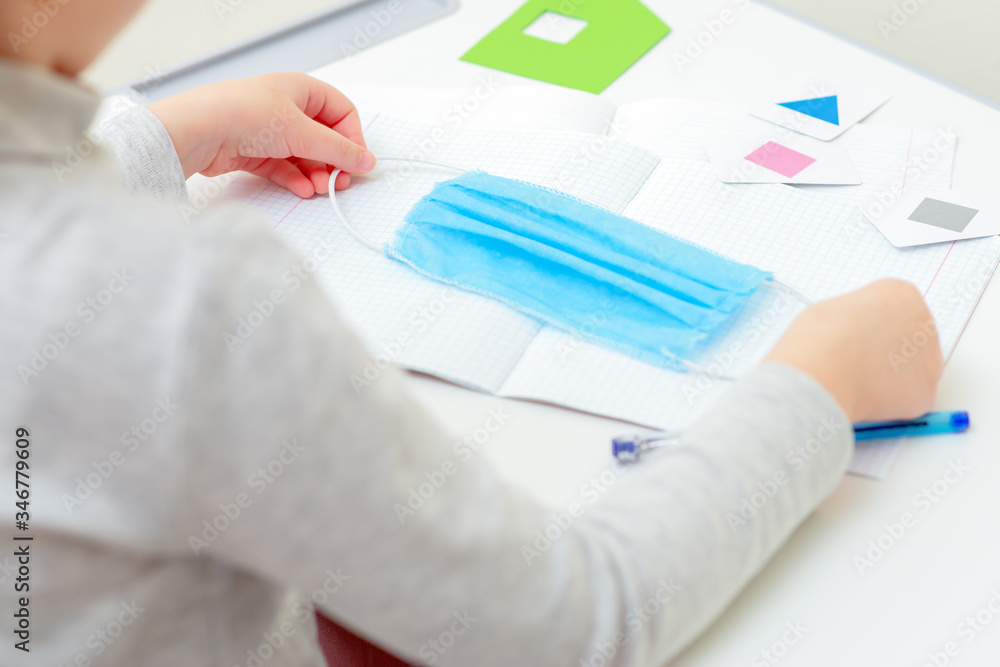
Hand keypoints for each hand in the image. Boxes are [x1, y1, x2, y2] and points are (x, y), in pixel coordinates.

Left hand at [148, 73, 374, 196]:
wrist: (197, 131)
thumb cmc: (243, 114)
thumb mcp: (301, 132)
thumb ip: (337, 150)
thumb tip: (366, 160)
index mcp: (300, 89)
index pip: (341, 112)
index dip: (352, 137)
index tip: (357, 161)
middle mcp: (285, 108)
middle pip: (323, 138)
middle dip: (333, 162)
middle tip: (339, 181)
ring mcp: (268, 131)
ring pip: (303, 156)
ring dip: (315, 174)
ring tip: (319, 189)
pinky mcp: (254, 152)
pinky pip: (284, 168)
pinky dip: (295, 179)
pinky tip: (302, 189)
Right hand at [765, 279, 942, 422]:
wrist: (822, 373)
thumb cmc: (819, 340)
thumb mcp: (831, 312)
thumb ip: (855, 319)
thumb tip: (854, 334)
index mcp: (901, 294)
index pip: (896, 309)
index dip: (873, 326)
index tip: (858, 337)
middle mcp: (924, 322)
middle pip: (910, 339)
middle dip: (888, 353)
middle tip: (858, 362)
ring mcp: (930, 358)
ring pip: (912, 371)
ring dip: (890, 377)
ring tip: (857, 380)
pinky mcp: (926, 390)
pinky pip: (908, 398)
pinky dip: (889, 403)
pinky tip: (865, 397)